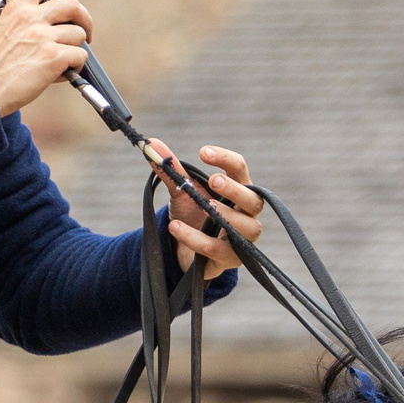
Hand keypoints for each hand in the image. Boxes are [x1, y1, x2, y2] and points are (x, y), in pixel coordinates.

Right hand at [0, 0, 93, 117]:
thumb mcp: (3, 30)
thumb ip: (25, 21)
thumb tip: (52, 23)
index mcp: (17, 9)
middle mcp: (30, 18)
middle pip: (72, 4)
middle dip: (83, 18)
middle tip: (82, 31)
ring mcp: (42, 36)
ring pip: (79, 34)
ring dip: (76, 48)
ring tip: (63, 60)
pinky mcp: (53, 57)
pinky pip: (80, 56)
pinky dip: (76, 66)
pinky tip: (61, 73)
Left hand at [157, 144, 262, 278]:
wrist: (185, 250)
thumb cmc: (194, 215)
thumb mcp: (182, 191)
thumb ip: (171, 169)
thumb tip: (150, 144)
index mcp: (238, 190)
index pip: (240, 169)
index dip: (225, 159)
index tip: (203, 152)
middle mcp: (246, 213)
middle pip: (253, 199)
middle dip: (234, 189)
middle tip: (213, 180)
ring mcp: (242, 238)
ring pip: (246, 227)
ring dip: (226, 216)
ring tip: (206, 207)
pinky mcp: (229, 258)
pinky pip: (217, 249)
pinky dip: (196, 239)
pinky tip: (176, 227)